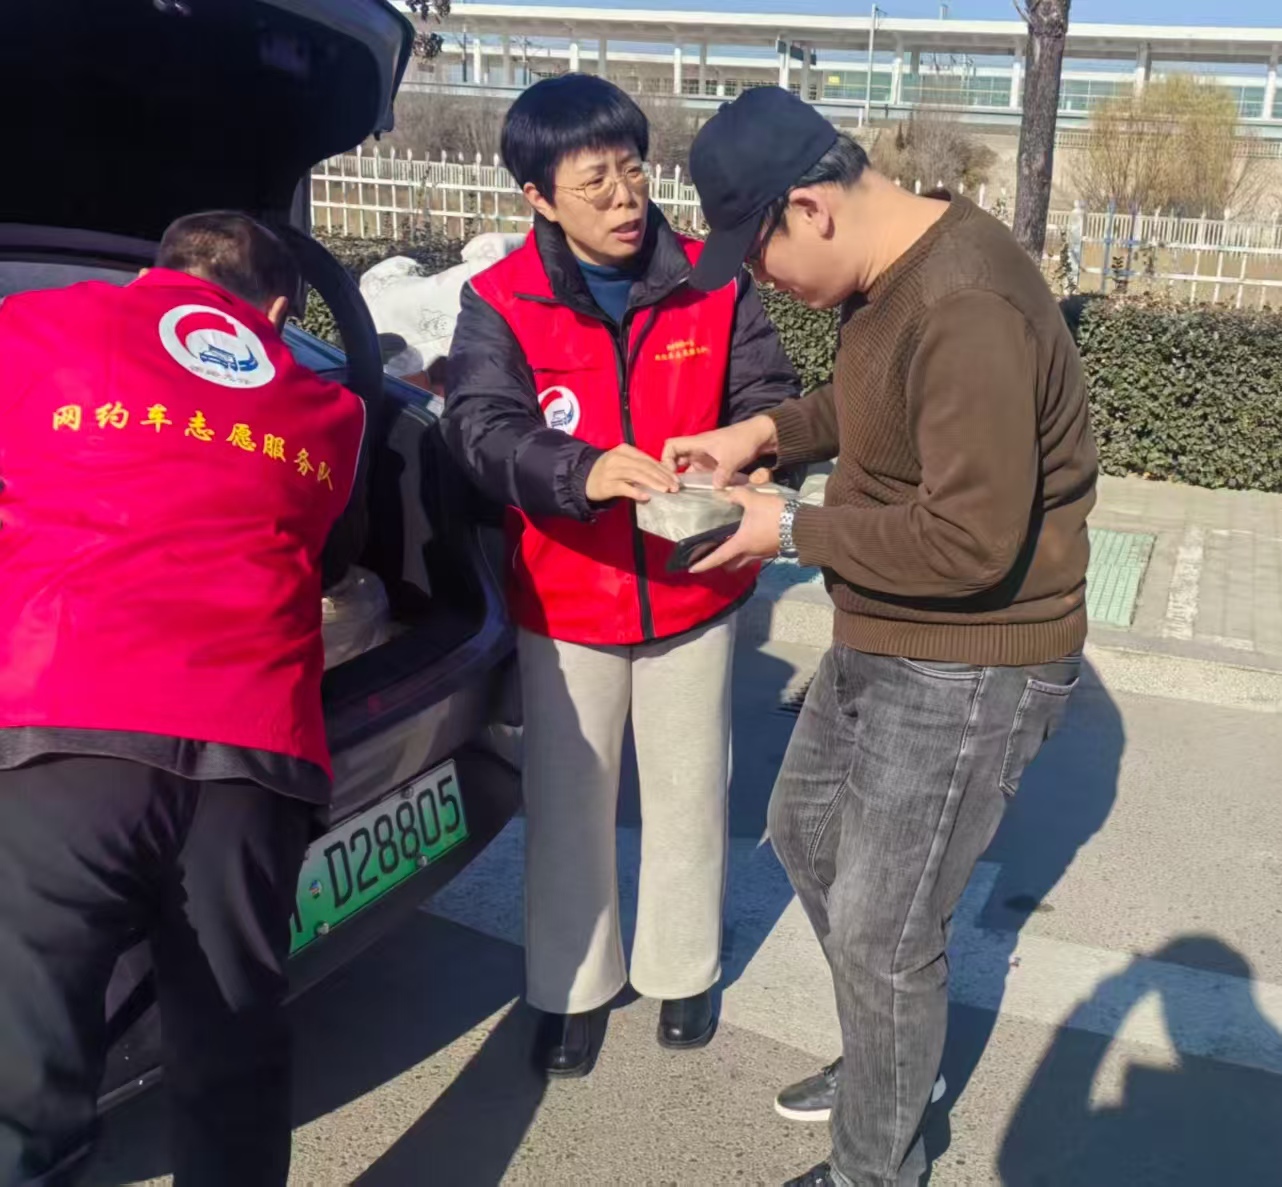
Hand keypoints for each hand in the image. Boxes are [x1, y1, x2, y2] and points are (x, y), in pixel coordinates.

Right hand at [585, 444, 679, 502]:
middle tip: (674, 487)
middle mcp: (618, 458)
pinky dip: (636, 492)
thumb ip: (641, 467)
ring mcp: (611, 471)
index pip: (648, 459)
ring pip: (637, 475)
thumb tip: (664, 476)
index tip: (675, 478)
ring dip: (653, 483)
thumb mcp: (624, 463)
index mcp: (625, 450)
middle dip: (662, 477)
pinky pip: (624, 488)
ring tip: (665, 490)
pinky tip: (647, 497)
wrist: (583, 480)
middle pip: (644, 466)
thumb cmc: (608, 472)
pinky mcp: (606, 485)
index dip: (663, 469)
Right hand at [662, 415, 778, 488]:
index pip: (671, 446)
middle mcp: (698, 450)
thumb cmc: (743, 440)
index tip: (672, 474)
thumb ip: (723, 474)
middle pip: (676, 459)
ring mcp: (705, 457)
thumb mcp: (732, 459)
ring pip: (688, 468)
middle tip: (675, 489)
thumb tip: (715, 488)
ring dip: (685, 480)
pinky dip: (698, 482)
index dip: (666, 459)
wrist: (759, 435)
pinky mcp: (713, 464)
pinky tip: (699, 493)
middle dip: (672, 473)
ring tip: (684, 494)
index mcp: (697, 443)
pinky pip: (700, 473)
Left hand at [689, 488, 785, 573]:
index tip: (692, 569)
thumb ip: (738, 495)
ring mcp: (763, 554)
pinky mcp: (773, 550)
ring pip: (744, 561)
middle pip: (731, 564)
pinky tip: (750, 536)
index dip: (704, 564)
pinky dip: (749, 549)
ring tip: (731, 543)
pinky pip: (756, 554)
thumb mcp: (754, 500)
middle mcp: (750, 554)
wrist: (803, 524)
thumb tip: (726, 493)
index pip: (718, 557)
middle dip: (721, 562)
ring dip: (736, 556)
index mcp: (741, 544)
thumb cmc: (775, 514)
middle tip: (713, 553)